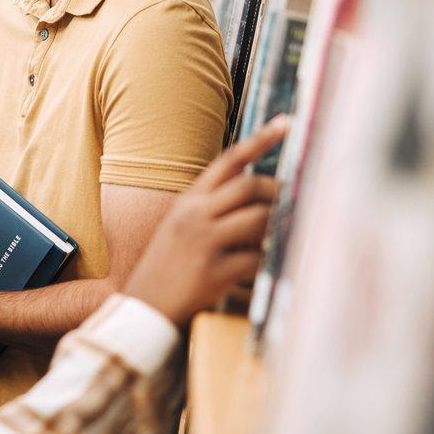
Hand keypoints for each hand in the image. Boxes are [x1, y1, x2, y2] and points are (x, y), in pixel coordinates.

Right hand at [123, 116, 288, 327]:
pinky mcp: (213, 272)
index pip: (229, 160)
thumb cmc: (167, 268)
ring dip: (275, 228)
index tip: (287, 123)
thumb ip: (210, 208)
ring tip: (275, 238)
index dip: (261, 139)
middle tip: (290, 202)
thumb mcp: (180, 226)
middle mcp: (194, 215)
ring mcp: (203, 242)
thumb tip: (256, 194)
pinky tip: (262, 269)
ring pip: (258, 219)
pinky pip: (256, 259)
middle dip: (277, 192)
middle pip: (250, 186)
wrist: (143, 309)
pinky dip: (266, 262)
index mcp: (188, 201)